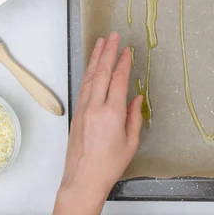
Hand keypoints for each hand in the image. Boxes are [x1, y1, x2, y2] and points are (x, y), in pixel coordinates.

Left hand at [53, 32, 142, 214]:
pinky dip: (89, 73)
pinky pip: (84, 87)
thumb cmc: (109, 164)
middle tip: (113, 36)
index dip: (123, 62)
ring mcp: (83, 109)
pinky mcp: (77, 113)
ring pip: (90, 77)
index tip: (127, 50)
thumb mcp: (131, 142)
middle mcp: (95, 107)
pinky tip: (92, 66)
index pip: (118, 80)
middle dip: (108, 52)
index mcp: (112, 113)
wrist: (83, 178)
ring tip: (100, 43)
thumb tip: (136, 99)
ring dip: (95, 58)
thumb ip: (134, 117)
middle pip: (101, 72)